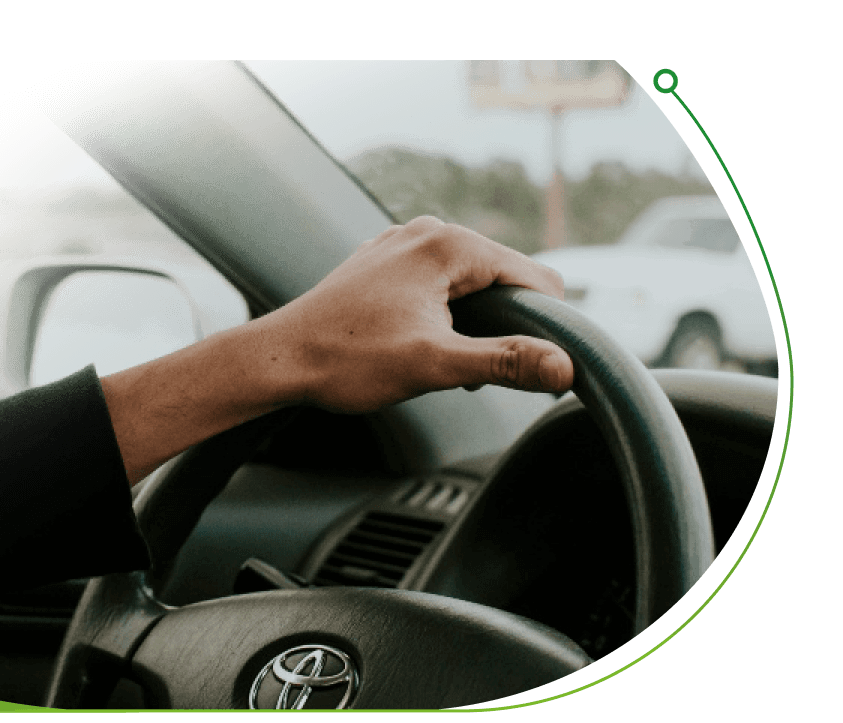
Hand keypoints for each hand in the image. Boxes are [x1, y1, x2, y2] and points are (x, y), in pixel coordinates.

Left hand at [102, 216, 573, 485]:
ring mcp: (402, 244)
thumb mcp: (434, 366)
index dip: (545, 326)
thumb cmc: (346, 360)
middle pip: (503, 280)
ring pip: (469, 285)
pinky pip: (436, 285)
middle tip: (467, 371)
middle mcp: (427, 231)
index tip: (532, 369)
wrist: (278, 360)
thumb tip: (565, 367)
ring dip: (470, 325)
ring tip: (434, 359)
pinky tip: (414, 346)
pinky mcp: (383, 264)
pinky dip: (441, 316)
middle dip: (502, 327)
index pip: (536, 278)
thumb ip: (504, 362)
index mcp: (449, 244)